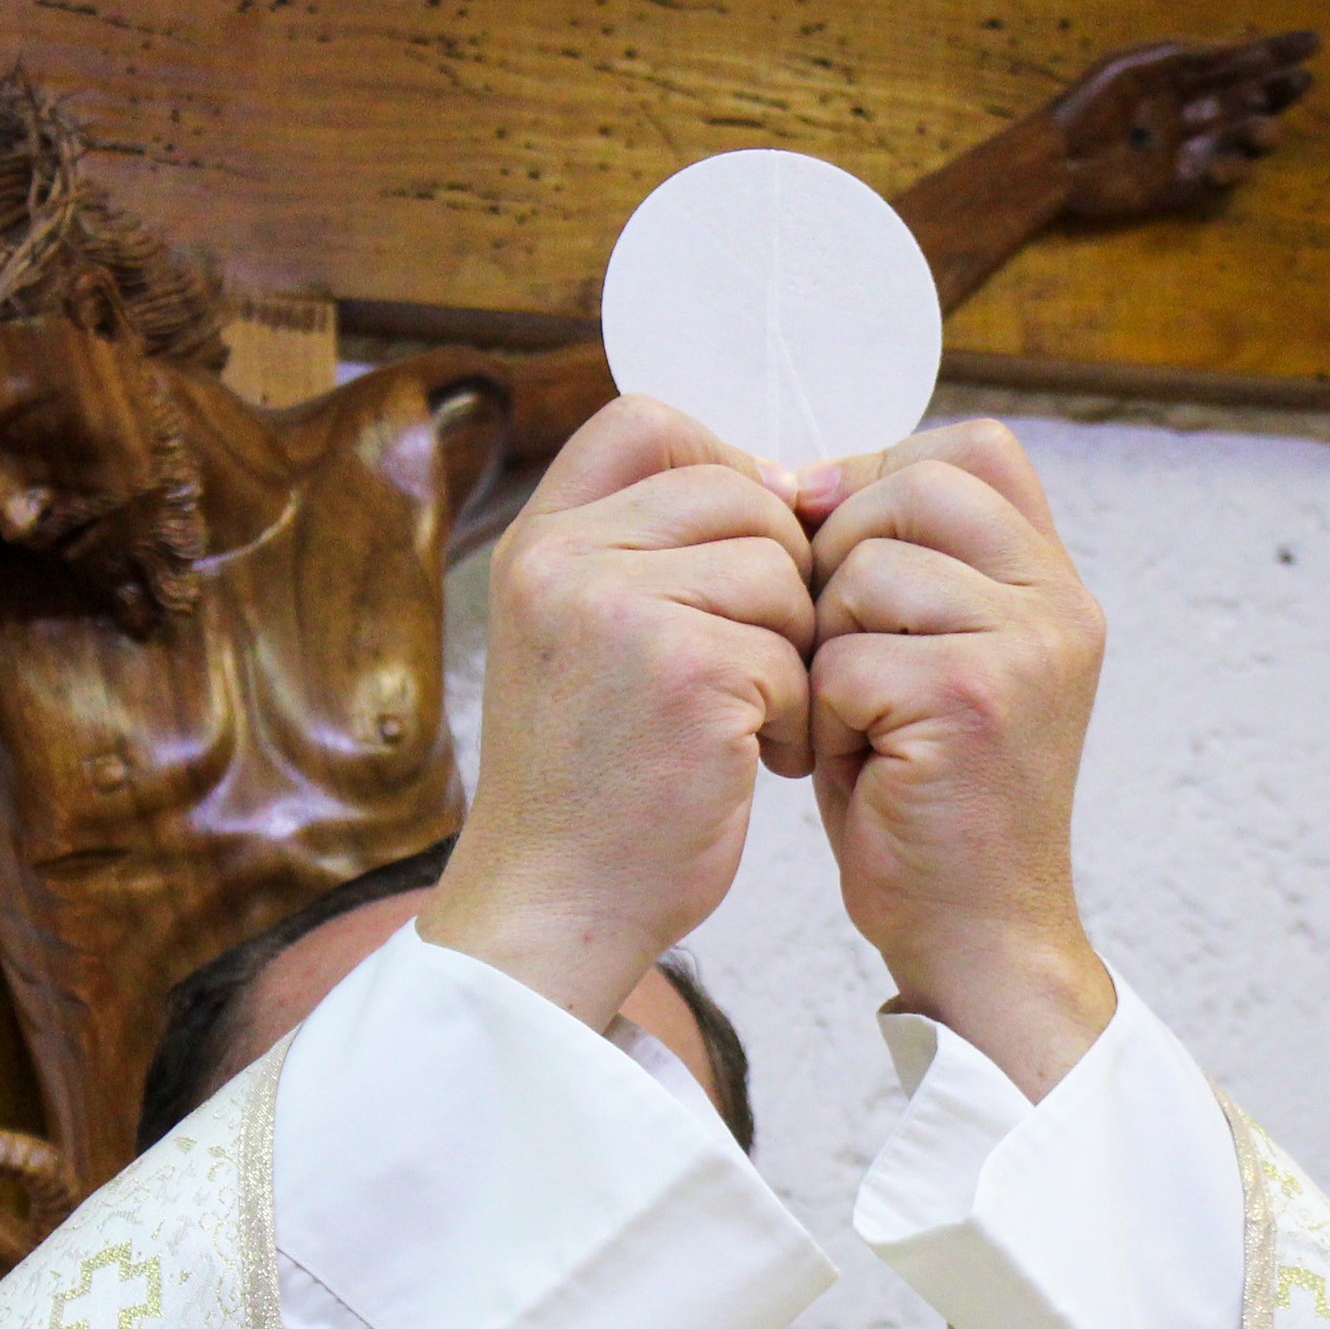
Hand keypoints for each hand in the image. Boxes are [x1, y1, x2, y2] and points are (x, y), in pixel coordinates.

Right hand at [419, 397, 813, 1029]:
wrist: (554, 906)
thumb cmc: (586, 788)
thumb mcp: (578, 641)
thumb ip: (643, 555)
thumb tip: (785, 483)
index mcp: (537, 545)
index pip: (647, 422)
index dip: (720, 464)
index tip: (743, 547)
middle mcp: (564, 560)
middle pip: (737, 492)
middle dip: (773, 576)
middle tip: (750, 664)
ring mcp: (619, 607)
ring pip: (777, 570)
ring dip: (788, 650)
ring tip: (742, 721)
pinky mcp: (685, 667)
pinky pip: (793, 650)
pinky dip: (791, 715)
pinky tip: (746, 763)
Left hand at [796, 422, 1113, 1097]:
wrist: (972, 928)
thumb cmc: (918, 792)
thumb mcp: (920, 654)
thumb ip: (894, 562)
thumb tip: (791, 476)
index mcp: (1049, 575)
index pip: (965, 447)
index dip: (873, 479)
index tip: (822, 545)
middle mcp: (1058, 598)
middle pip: (907, 489)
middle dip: (836, 561)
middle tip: (838, 652)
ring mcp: (1026, 645)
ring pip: (861, 572)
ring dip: (825, 648)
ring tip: (855, 718)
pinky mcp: (975, 699)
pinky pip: (842, 659)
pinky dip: (823, 716)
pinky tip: (858, 764)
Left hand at [1049, 31, 1317, 221]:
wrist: (1051, 159)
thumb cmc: (1084, 105)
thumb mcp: (1133, 67)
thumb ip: (1187, 55)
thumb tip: (1241, 47)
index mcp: (1183, 79)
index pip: (1243, 61)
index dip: (1280, 50)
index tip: (1314, 42)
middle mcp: (1192, 113)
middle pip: (1254, 100)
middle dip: (1282, 91)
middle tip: (1301, 82)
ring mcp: (1187, 150)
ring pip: (1244, 141)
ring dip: (1262, 133)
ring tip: (1261, 129)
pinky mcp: (1176, 187)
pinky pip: (1217, 180)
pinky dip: (1228, 172)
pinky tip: (1220, 166)